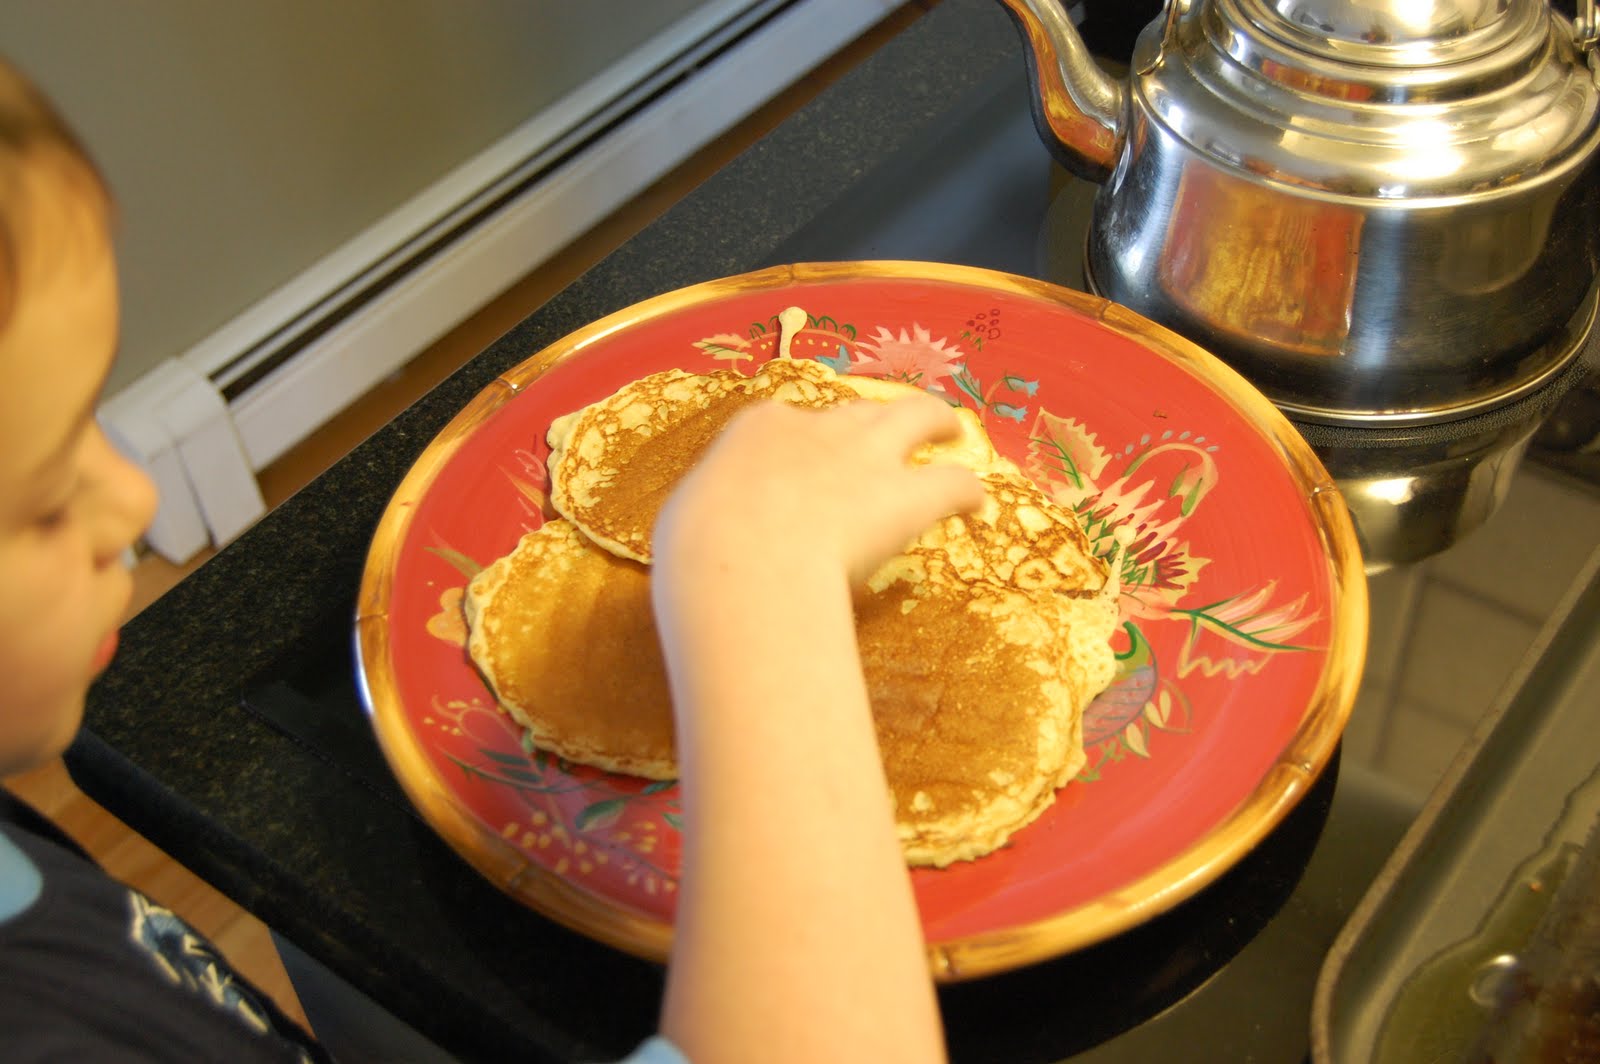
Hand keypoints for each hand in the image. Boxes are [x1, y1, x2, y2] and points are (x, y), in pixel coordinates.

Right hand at [654, 394, 984, 585]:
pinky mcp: (907, 497)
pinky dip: (969, 492)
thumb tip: (708, 545)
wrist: (739, 555)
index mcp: (760, 430)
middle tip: (891, 428)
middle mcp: (819, 430)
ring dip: (938, 420)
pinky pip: (953, 483)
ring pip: (918, 416)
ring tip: (952, 431)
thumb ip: (713, 520)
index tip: (800, 464)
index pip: (784, 424)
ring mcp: (867, 457)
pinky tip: (978, 506)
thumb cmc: (699, 545)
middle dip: (876, 416)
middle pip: (858, 410)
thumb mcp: (691, 520)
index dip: (799, 443)